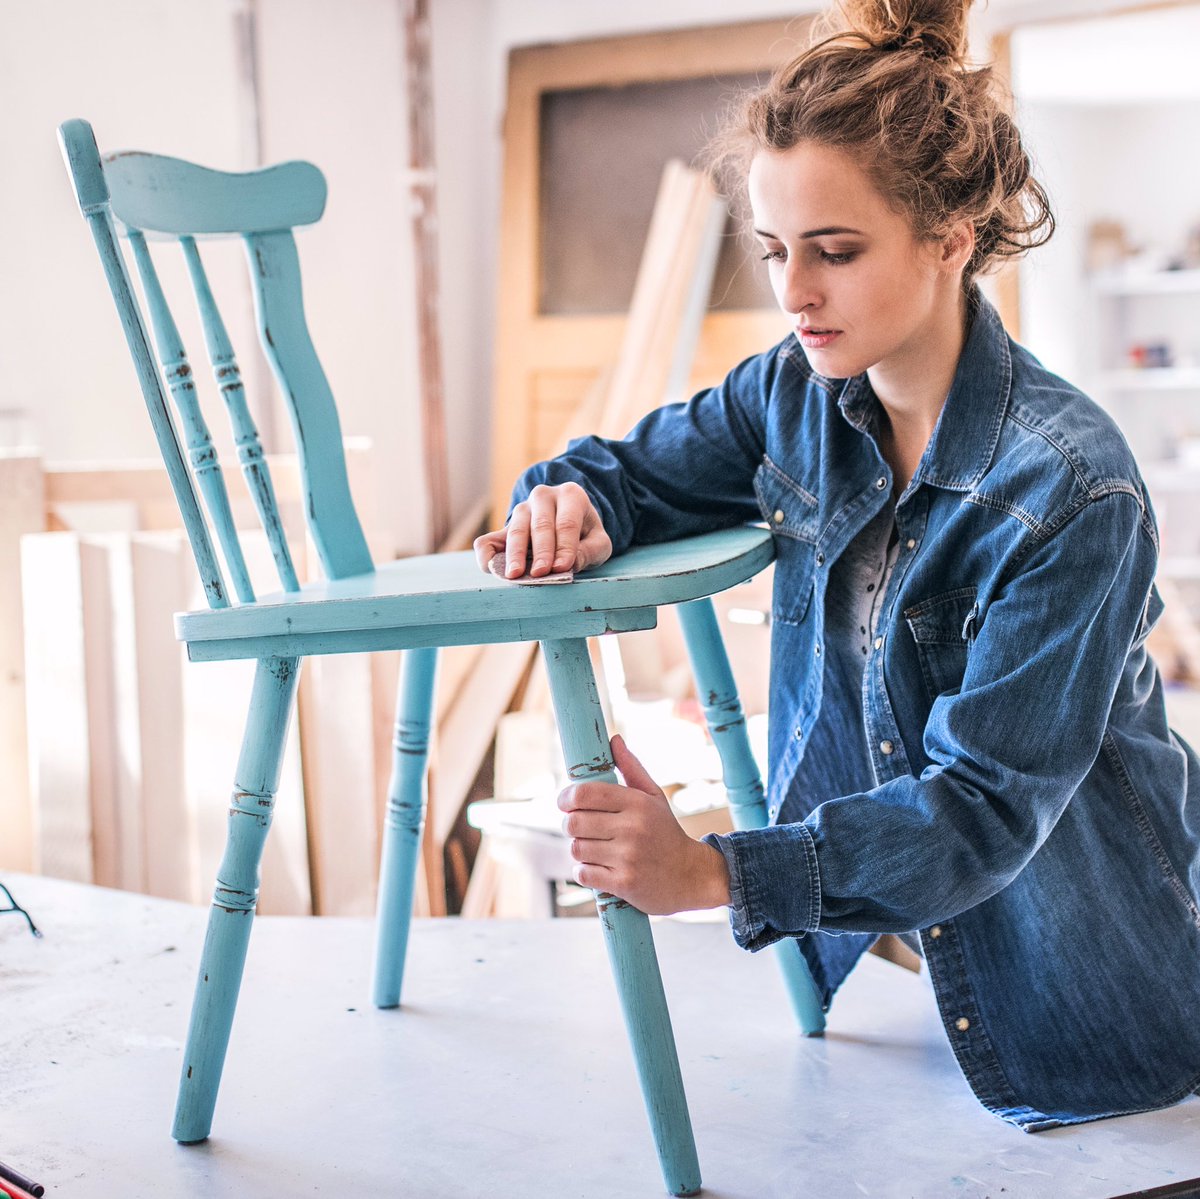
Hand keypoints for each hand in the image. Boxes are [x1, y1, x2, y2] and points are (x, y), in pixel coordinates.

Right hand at [474, 482, 612, 578]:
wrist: (568, 523)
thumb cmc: (586, 534)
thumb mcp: (599, 542)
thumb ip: (590, 551)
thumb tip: (568, 565)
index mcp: (571, 495)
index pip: (567, 523)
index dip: (564, 547)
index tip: (562, 568)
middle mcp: (543, 497)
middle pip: (540, 525)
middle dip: (540, 552)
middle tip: (540, 573)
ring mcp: (520, 510)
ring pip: (516, 530)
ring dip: (515, 554)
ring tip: (515, 575)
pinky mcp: (503, 528)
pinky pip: (488, 540)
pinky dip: (486, 554)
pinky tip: (491, 569)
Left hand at [558, 734, 731, 914]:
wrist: (691, 876)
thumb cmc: (666, 832)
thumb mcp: (654, 797)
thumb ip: (631, 768)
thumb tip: (613, 739)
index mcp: (637, 803)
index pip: (585, 793)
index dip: (566, 797)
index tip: (565, 803)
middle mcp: (632, 828)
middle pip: (574, 822)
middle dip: (570, 825)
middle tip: (580, 827)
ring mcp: (628, 857)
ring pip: (577, 849)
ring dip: (580, 849)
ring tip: (594, 849)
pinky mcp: (624, 883)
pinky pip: (583, 873)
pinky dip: (585, 871)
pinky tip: (598, 868)